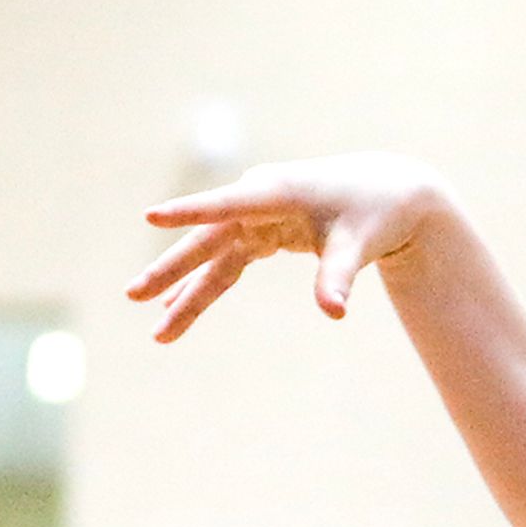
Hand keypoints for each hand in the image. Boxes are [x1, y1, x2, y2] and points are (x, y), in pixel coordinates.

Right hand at [131, 153, 444, 338]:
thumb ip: (338, 276)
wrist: (391, 193)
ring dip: (186, 293)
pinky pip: (227, 264)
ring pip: (213, 258)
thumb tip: (334, 312)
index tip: (152, 216)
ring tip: (159, 334)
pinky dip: (206, 287)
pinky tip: (176, 310)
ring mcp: (257, 217)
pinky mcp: (263, 232)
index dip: (190, 212)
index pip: (227, 205)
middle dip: (172, 270)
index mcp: (278, 192)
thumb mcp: (358, 243)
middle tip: (134, 295)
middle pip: (208, 239)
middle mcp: (258, 201)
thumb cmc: (375, 212)